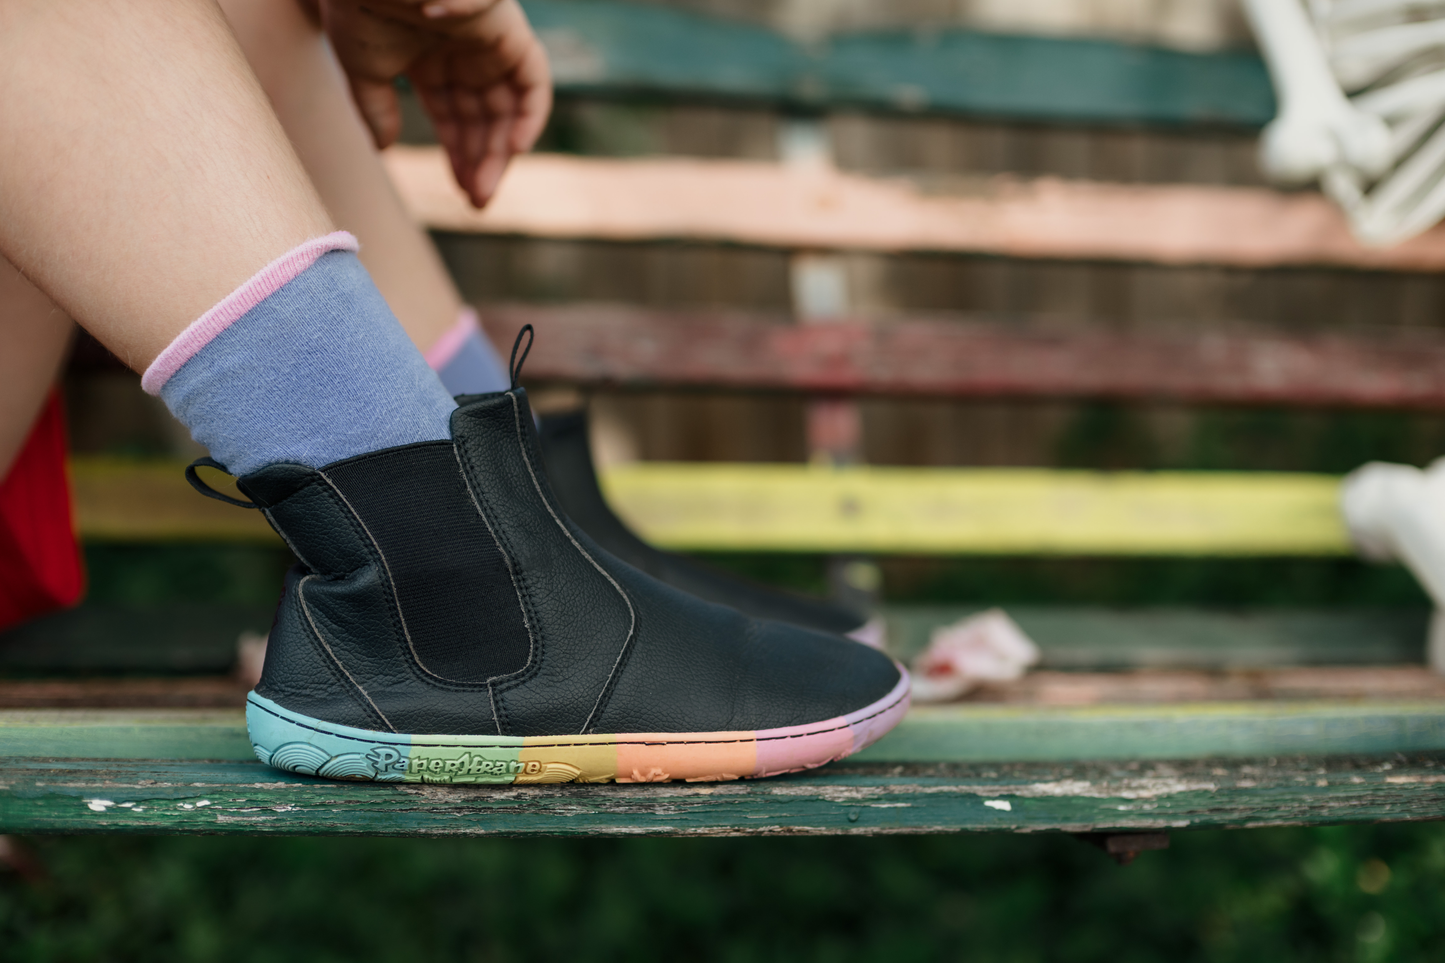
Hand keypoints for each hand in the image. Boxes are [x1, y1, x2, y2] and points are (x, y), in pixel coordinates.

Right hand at [318, 0, 551, 206]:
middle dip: (482, 160)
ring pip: (508, 106)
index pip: (456, 116)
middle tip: (477, 202)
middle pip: (485, 117)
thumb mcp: (366, 70)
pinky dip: (531, 112)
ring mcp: (488, 41)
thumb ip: (377, 109)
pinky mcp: (508, 28)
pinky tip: (515, 148)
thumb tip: (384, 149)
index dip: (460, 154)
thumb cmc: (356, 8)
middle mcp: (464, 52)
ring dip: (502, 149)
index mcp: (432, 59)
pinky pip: (534, 77)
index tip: (463, 193)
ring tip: (484, 188)